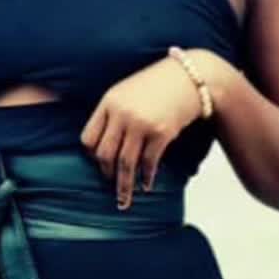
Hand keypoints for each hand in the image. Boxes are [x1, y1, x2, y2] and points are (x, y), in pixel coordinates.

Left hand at [80, 54, 204, 207]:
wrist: (189, 78)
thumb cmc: (157, 86)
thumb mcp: (126, 91)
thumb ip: (112, 113)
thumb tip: (103, 146)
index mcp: (109, 102)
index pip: (88, 138)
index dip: (91, 155)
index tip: (98, 163)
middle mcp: (122, 113)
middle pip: (104, 154)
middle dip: (106, 173)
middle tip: (111, 183)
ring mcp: (141, 124)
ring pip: (125, 164)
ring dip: (123, 186)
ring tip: (123, 201)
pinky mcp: (161, 133)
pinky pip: (148, 163)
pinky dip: (146, 177)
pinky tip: (147, 185)